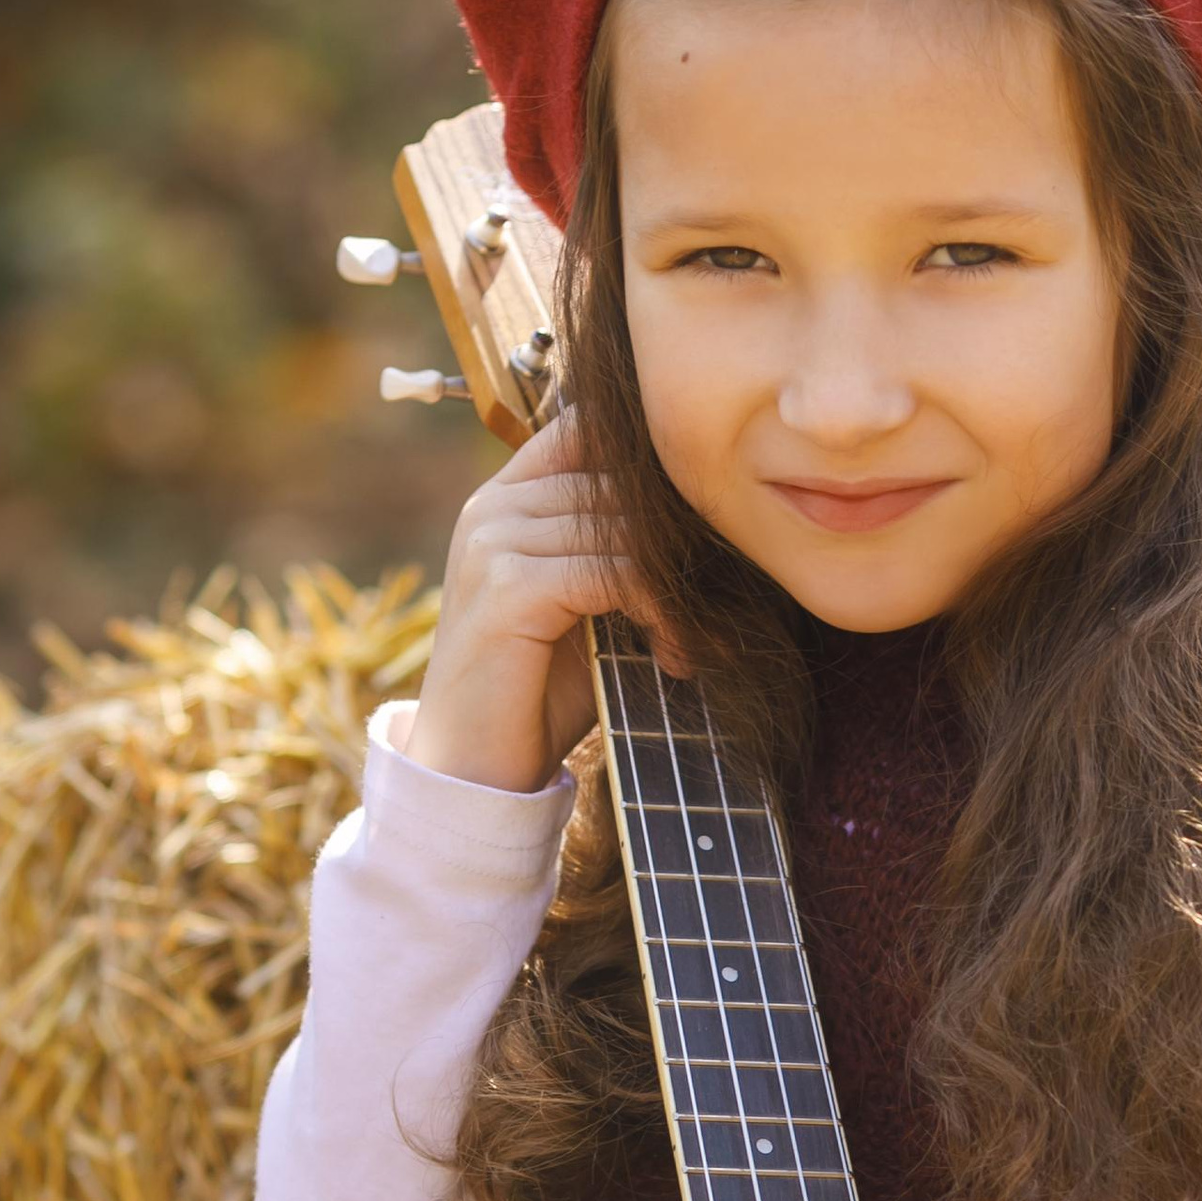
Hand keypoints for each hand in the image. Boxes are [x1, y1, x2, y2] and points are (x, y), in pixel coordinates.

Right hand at [405, 408, 676, 793]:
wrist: (476, 771)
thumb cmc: (542, 691)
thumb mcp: (588, 605)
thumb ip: (621, 548)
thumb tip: (712, 510)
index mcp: (507, 499)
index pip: (589, 430)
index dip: (654, 466)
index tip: (707, 528)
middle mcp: (493, 507)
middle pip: (619, 480)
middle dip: (682, 540)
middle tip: (725, 600)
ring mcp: (494, 541)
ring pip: (623, 527)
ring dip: (678, 587)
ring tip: (700, 640)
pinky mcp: (508, 586)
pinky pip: (613, 573)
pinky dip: (660, 613)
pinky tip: (675, 655)